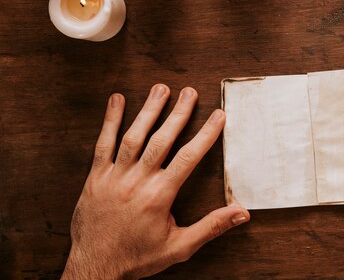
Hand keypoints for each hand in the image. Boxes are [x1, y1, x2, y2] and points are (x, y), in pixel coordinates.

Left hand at [61, 84, 249, 279]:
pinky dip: (110, 121)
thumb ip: (211, 227)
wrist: (95, 269)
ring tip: (161, 89)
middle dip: (178, 113)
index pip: (188, 157)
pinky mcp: (96, 177)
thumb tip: (241, 213)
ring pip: (133, 136)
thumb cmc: (137, 258)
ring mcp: (114, 176)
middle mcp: (137, 181)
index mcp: (159, 195)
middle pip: (161, 139)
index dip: (206, 134)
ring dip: (148, 110)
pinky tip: (117, 101)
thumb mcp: (180, 247)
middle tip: (190, 92)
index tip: (218, 115)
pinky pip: (103, 144)